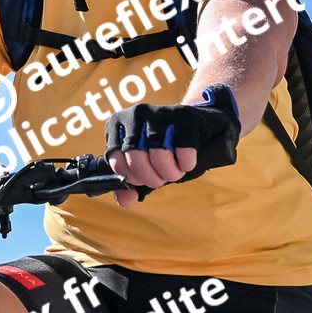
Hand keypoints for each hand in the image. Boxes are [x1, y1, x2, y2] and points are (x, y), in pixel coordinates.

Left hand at [102, 84, 241, 205]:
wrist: (196, 126)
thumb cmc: (163, 148)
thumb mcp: (143, 165)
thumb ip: (129, 185)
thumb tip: (124, 200)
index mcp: (117, 124)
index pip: (116, 160)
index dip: (132, 177)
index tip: (142, 180)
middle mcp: (135, 114)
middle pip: (136, 158)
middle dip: (151, 178)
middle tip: (161, 179)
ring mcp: (159, 112)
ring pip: (159, 155)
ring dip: (170, 173)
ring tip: (175, 172)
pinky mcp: (184, 115)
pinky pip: (183, 150)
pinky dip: (186, 164)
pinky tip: (186, 162)